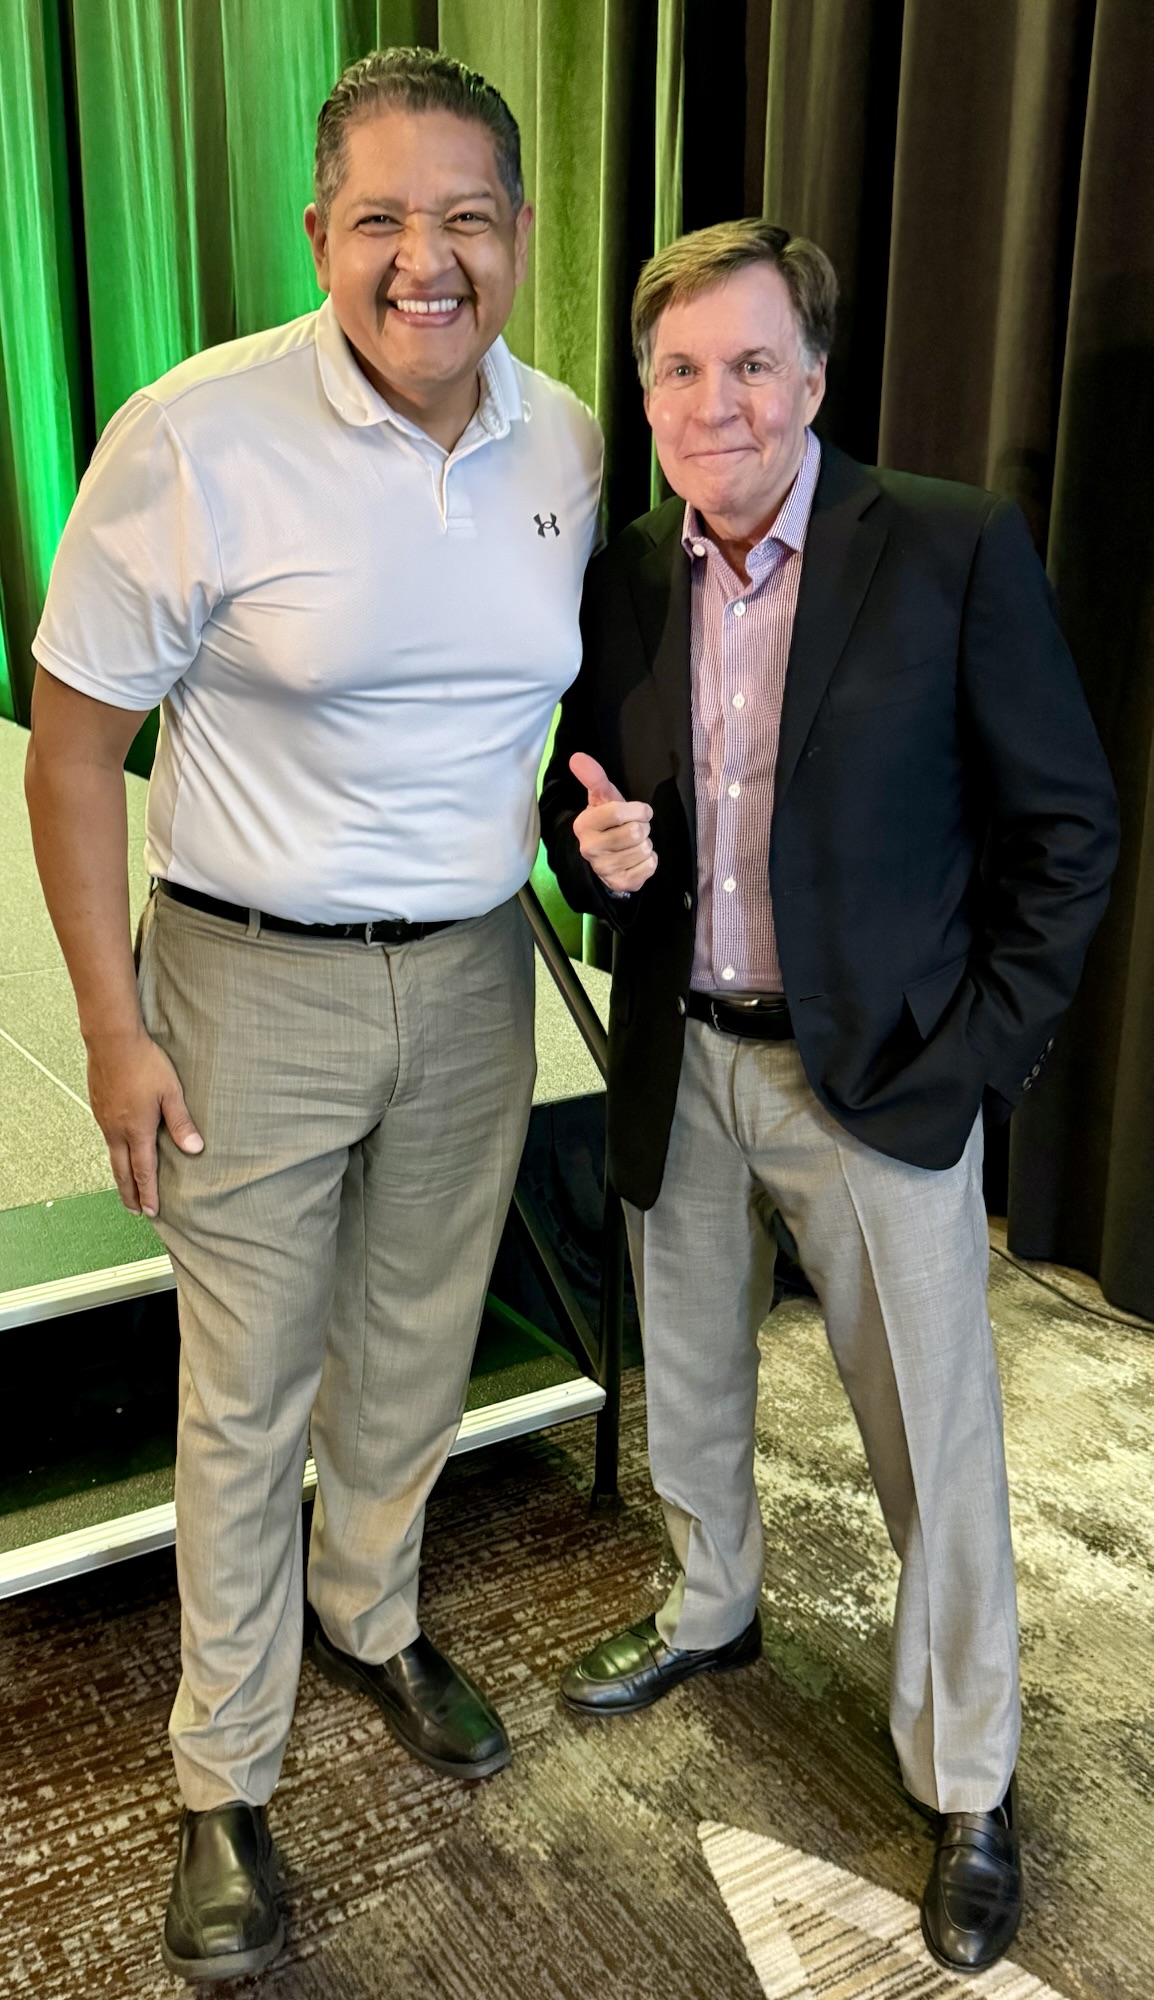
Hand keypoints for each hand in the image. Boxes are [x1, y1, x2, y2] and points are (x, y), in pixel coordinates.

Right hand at [85, 1027, 203, 1217]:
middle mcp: (116, 1130)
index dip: (148, 1193)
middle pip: (122, 1172)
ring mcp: (104, 1119)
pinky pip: (106, 1138)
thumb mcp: (171, 1092)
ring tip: (127, 1188)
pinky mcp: (98, 1107)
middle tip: (136, 1211)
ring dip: (120, 1176)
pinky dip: (113, 1154)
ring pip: (112, 1156)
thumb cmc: (145, 1063)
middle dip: (130, 1194)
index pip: (143, 1171)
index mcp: (137, 1130)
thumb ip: (182, 1122)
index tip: (152, 1212)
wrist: (111, 1040)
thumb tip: (195, 1149)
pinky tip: (118, 1151)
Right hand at [569, 752, 657, 892]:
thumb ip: (593, 777)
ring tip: (633, 844)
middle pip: (636, 832)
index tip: (639, 811)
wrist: (604, 860)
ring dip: (646, 844)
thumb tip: (577, 756)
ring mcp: (604, 869)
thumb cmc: (607, 824)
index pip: (618, 812)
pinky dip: (650, 861)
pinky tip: (636, 859)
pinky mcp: (620, 884)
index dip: (638, 810)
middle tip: (633, 829)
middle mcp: (590, 849)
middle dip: (642, 827)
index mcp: (584, 825)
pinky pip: (650, 866)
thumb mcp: (601, 799)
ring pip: (644, 849)